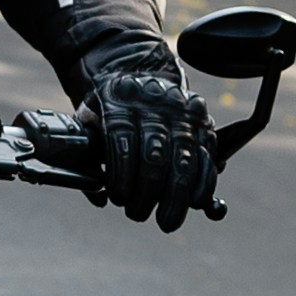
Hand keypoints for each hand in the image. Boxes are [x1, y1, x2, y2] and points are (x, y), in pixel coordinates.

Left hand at [77, 37, 215, 233]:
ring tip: (167, 221)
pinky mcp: (204, 123)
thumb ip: (87, 156)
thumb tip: (98, 197)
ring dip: (176, 197)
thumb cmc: (109, 108)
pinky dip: (204, 183)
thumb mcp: (89, 119)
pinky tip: (195, 202)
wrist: (140, 74)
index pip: (122, 140)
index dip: (121, 174)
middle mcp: (155, 105)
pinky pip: (208, 156)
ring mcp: (183, 113)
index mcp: (121, 100)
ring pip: (184, 160)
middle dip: (146, 193)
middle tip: (137, 215)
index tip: (117, 198)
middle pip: (154, 155)